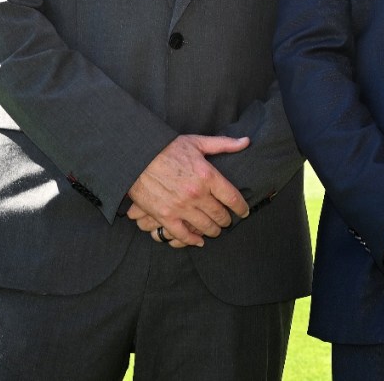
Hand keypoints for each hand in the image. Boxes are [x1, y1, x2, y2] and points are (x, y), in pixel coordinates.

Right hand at [126, 134, 250, 246]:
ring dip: (213, 231)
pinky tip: (198, 241)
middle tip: (227, 221)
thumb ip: (223, 144)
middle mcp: (197, 194)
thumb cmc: (167, 147)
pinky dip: (192, 241)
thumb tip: (246, 142)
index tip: (244, 211)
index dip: (241, 207)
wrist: (137, 156)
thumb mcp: (197, 142)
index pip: (233, 198)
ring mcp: (181, 207)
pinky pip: (183, 235)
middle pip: (220, 215)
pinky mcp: (165, 216)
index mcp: (208, 175)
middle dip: (226, 220)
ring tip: (215, 230)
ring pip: (205, 226)